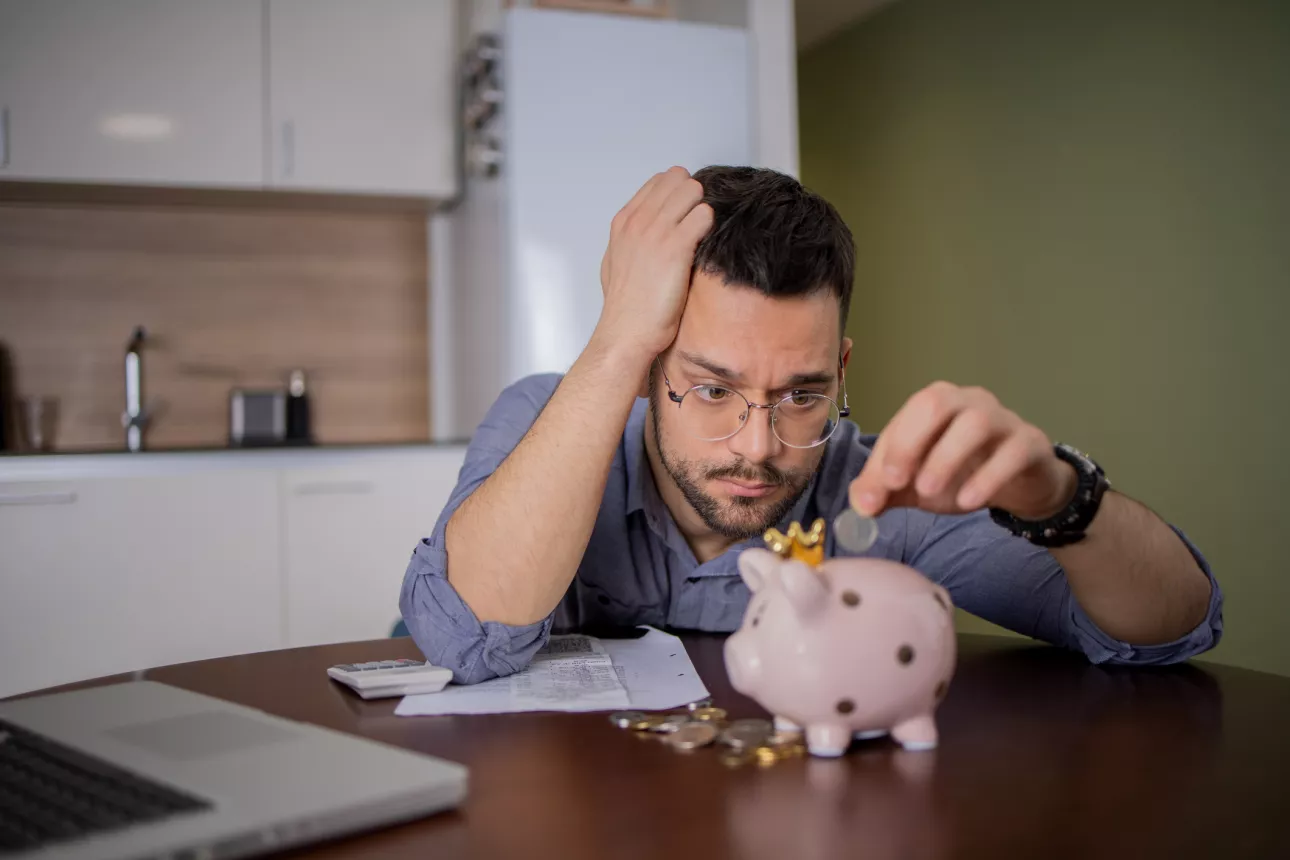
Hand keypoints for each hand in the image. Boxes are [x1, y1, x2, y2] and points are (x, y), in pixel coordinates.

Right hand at [594, 167, 713, 358]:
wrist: (627, 331)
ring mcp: (656, 231)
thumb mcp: (616, 261)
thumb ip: (630, 239)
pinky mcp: (675, 247)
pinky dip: (711, 226)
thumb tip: (644, 233)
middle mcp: (638, 220)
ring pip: (693, 191)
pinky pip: (705, 215)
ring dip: (703, 209)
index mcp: (624, 221)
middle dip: (693, 196)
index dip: (677, 193)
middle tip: (697, 223)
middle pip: (677, 179)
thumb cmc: (625, 306)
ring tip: (702, 236)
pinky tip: (705, 246)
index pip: (658, 181)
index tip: (685, 212)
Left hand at [848, 382, 1078, 520]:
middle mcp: (968, 401)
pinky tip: (968, 501)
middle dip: (910, 442)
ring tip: (928, 492)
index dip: (886, 454)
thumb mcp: (916, 484)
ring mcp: (1003, 419)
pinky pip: (1012, 452)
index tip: (874, 491)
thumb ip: (885, 490)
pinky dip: (988, 477)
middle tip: (896, 483)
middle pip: (936, 402)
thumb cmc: (962, 474)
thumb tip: (860, 504)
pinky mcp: (1030, 443)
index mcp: (935, 405)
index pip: (904, 418)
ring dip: (945, 458)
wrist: (1019, 484)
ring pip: (975, 423)